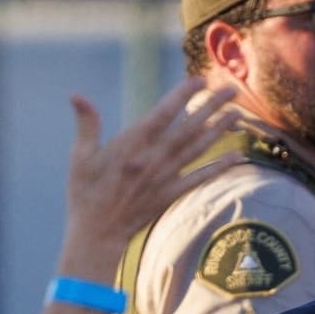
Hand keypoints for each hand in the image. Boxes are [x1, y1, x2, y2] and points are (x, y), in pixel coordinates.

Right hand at [62, 78, 240, 254]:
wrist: (98, 233)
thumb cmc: (85, 193)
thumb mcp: (80, 157)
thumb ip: (86, 124)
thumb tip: (76, 95)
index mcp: (131, 144)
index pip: (163, 113)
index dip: (183, 95)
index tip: (200, 79)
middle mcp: (153, 158)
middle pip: (188, 127)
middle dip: (211, 106)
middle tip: (231, 89)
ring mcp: (165, 177)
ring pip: (198, 148)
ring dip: (219, 130)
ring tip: (238, 114)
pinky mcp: (171, 194)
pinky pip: (200, 178)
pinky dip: (220, 167)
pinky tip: (237, 156)